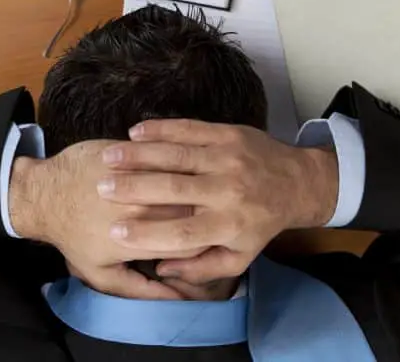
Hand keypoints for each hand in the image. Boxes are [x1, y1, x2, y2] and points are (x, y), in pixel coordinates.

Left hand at [9, 140, 196, 298]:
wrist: (43, 194)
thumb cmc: (72, 235)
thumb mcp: (101, 273)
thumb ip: (141, 289)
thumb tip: (178, 300)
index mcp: (137, 240)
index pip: (191, 244)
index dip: (200, 243)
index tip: (197, 240)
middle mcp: (139, 209)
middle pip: (191, 211)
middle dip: (198, 214)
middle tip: (196, 214)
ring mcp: (134, 178)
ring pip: (180, 181)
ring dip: (188, 186)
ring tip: (187, 190)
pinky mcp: (129, 155)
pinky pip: (161, 159)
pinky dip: (171, 166)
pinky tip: (172, 170)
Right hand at [98, 120, 338, 282]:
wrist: (298, 182)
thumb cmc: (260, 224)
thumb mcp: (239, 257)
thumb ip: (201, 267)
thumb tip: (163, 270)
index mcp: (229, 225)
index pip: (181, 233)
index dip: (147, 233)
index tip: (115, 231)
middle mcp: (228, 192)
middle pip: (174, 190)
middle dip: (134, 188)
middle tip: (101, 188)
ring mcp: (228, 159)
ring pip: (177, 156)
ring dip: (140, 155)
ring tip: (108, 157)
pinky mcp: (228, 134)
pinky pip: (189, 129)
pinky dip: (161, 129)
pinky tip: (135, 131)